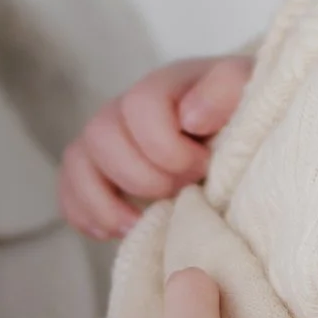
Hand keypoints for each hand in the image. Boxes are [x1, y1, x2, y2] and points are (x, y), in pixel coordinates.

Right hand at [58, 54, 250, 238]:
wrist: (237, 135)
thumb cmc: (244, 116)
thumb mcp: (248, 93)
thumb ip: (227, 89)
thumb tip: (191, 116)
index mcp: (163, 86)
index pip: (140, 105)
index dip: (168, 146)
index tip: (204, 166)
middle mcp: (126, 109)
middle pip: (102, 135)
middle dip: (142, 176)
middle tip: (182, 191)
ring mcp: (108, 142)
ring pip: (77, 162)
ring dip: (106, 201)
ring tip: (141, 223)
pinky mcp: (98, 174)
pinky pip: (69, 191)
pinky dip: (85, 214)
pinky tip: (116, 231)